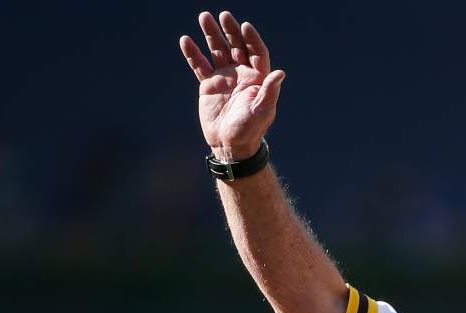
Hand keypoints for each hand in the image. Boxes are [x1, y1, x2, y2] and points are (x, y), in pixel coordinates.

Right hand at [179, 11, 284, 160]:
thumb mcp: (262, 112)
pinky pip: (199, 65)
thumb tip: (280, 73)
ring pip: (217, 50)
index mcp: (257, 78)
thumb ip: (269, 92)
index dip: (251, 39)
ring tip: (204, 17)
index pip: (256, 52)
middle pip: (237, 46)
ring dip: (211, 34)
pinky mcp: (209, 84)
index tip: (244, 26)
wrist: (230, 145)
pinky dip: (193, 53)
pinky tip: (186, 40)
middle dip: (230, 31)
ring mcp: (224, 77)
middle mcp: (242, 74)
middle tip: (223, 15)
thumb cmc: (249, 130)